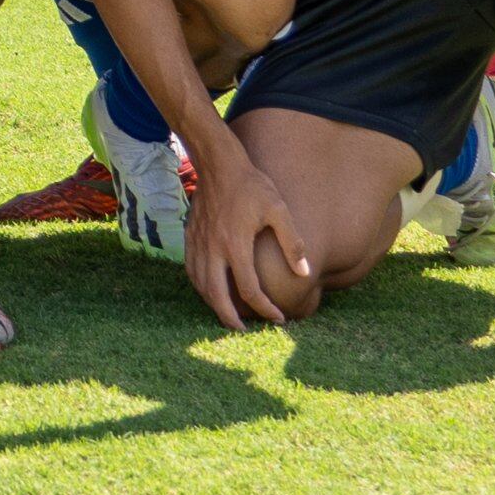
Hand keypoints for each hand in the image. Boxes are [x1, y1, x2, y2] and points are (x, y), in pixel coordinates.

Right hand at [184, 136, 314, 330]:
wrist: (218, 163)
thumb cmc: (251, 185)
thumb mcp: (279, 210)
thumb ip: (292, 243)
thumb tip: (304, 273)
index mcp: (236, 245)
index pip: (248, 289)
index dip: (264, 309)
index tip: (278, 318)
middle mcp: (213, 248)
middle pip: (217, 295)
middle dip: (230, 318)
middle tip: (244, 331)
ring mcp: (199, 243)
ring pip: (200, 284)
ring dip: (213, 304)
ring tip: (228, 315)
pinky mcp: (190, 236)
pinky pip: (191, 269)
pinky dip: (200, 286)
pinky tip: (209, 289)